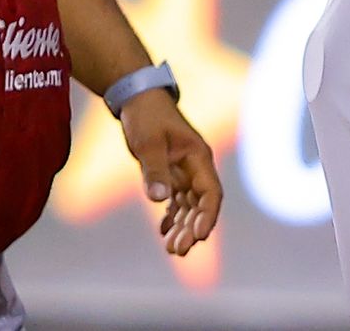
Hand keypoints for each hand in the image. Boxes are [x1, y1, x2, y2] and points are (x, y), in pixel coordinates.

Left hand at [119, 89, 222, 255]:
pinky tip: (163, 230)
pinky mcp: (171, 171)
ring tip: (171, 248)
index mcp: (198, 157)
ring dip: (183, 226)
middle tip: (177, 250)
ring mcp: (184, 170)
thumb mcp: (148, 143)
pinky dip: (173, 215)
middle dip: (193, 228)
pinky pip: (177, 199)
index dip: (208, 215)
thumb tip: (160, 200)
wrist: (138, 99)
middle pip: (201, 203)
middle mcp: (196, 166)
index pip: (211, 192)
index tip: (200, 236)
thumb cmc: (146, 117)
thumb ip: (154, 171)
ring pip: (190, 205)